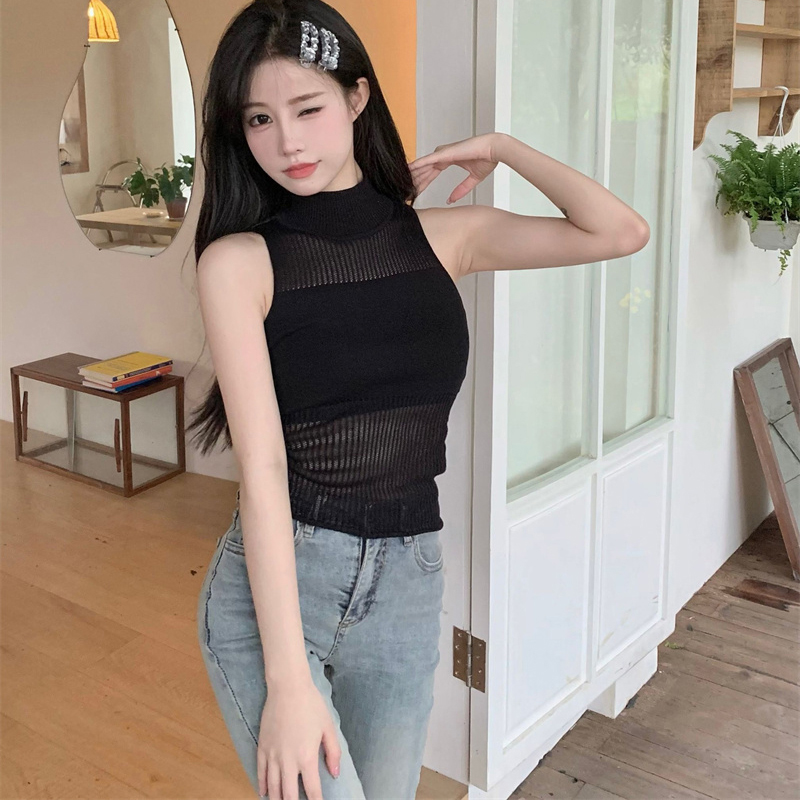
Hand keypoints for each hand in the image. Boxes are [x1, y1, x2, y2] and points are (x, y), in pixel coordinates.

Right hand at [257, 681, 340, 799]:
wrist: (288, 688)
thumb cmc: (311, 705)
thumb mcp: (328, 727)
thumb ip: (333, 752)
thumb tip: (334, 774)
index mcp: (307, 757)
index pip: (312, 790)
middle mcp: (288, 761)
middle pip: (289, 795)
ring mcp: (273, 755)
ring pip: (273, 787)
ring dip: (278, 799)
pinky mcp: (262, 747)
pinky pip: (260, 772)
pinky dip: (262, 785)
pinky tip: (264, 793)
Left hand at [407, 133, 503, 203]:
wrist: (494, 150)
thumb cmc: (487, 159)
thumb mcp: (473, 179)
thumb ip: (461, 190)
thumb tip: (450, 201)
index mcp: (449, 160)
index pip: (431, 173)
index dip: (423, 183)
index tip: (415, 191)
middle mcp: (443, 156)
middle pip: (424, 170)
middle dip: (415, 181)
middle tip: (405, 191)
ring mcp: (443, 153)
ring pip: (423, 166)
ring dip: (413, 175)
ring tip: (402, 183)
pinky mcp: (444, 153)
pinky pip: (427, 160)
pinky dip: (417, 165)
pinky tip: (408, 170)